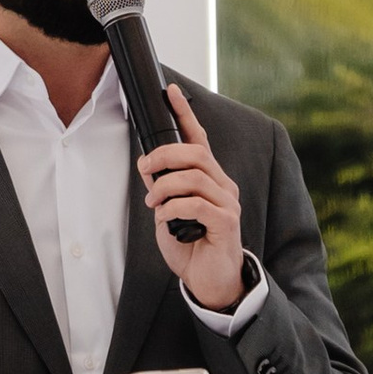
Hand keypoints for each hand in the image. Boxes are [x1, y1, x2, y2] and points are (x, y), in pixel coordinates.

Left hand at [140, 86, 247, 311]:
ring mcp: (227, 203)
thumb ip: (163, 187)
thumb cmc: (191, 246)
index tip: (172, 92)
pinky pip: (196, 204)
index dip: (185, 114)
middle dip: (164, 156)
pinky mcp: (226, 223)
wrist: (209, 281)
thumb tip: (147, 164)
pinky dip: (173, 208)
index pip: (199, 139)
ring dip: (164, 187)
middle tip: (145, 169)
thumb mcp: (168, 212)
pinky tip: (165, 219)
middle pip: (195, 153)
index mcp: (210, 179)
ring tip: (153, 203)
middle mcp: (222, 186)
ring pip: (194, 177)